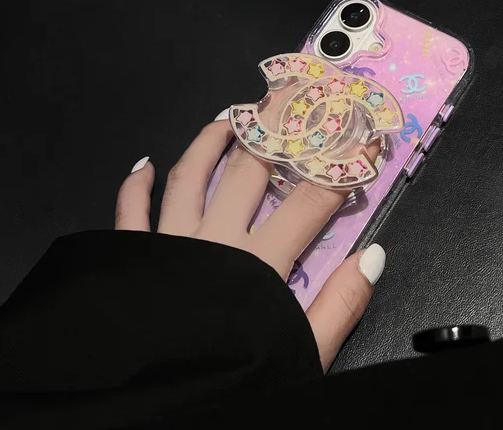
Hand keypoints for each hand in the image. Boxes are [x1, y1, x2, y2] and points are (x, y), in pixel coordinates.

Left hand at [114, 115, 385, 371]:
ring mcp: (170, 245)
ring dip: (208, 144)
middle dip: (273, 135)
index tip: (362, 144)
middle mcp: (214, 242)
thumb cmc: (230, 383)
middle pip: (248, 174)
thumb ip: (339, 306)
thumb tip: (371, 255)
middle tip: (286, 103)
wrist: (152, 414)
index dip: (341, 171)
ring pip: (190, 179)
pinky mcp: (134, 259)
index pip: (311, 204)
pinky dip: (134, 188)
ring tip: (225, 118)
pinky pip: (131, 214)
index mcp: (258, 264)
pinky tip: (142, 166)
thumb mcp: (299, 353)